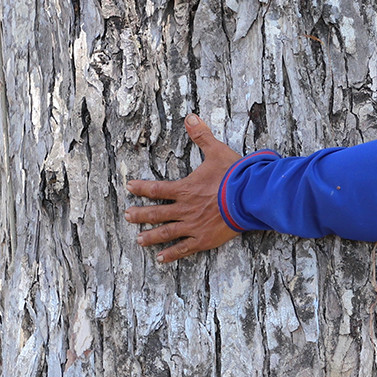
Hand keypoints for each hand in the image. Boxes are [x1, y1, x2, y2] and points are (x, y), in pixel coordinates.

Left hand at [125, 113, 242, 262]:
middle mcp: (185, 209)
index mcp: (185, 189)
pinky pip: (184, 248)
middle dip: (140, 215)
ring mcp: (193, 226)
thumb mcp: (217, 151)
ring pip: (166, 233)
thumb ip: (201, 135)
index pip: (157, 188)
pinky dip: (171, 254)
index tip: (129, 187)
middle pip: (156, 213)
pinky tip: (161, 259)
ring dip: (150, 236)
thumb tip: (190, 116)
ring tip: (138, 240)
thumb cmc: (234, 174)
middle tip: (127, 216)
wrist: (249, 196)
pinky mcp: (204, 239)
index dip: (141, 187)